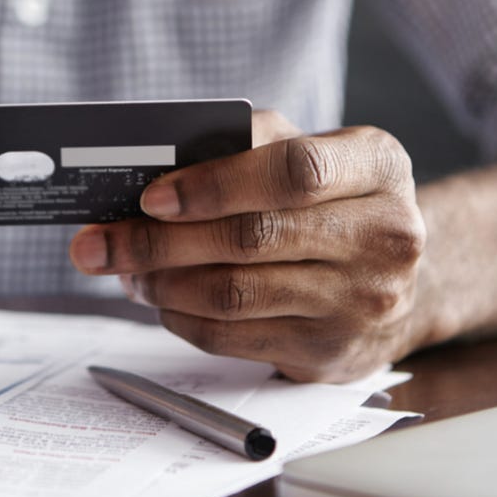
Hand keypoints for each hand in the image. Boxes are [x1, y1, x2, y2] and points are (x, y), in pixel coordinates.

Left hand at [69, 111, 425, 381]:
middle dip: (159, 241)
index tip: (151, 196)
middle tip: (101, 241)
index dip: (215, 184)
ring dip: (162, 283)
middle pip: (252, 239)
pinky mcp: (331, 353)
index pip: (295, 171)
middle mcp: (385, 235)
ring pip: (236, 294)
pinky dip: (181, 318)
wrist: (395, 281)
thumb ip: (250, 144)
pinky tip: (161, 299)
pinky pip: (234, 338)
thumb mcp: (314, 153)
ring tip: (126, 269)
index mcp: (379, 165)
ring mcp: (363, 302)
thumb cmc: (334, 203)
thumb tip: (157, 164)